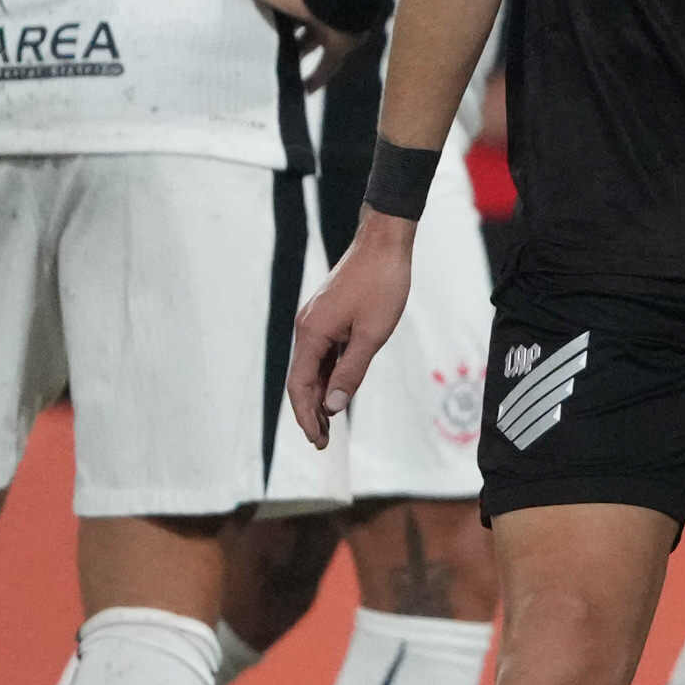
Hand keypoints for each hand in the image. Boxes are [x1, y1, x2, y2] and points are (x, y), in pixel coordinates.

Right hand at [193, 0, 365, 88]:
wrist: (336, 5)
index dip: (258, 6)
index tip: (240, 16)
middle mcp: (306, 10)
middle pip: (289, 24)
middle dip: (276, 34)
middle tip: (252, 50)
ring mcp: (323, 30)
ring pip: (307, 44)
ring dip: (294, 56)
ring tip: (271, 72)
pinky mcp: (336, 48)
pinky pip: (325, 67)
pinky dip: (315, 79)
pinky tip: (300, 92)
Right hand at [284, 216, 414, 447]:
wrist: (384, 242)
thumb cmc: (382, 284)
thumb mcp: (372, 334)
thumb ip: (351, 371)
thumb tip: (332, 406)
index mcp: (312, 333)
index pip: (300, 386)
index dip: (306, 416)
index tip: (318, 440)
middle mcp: (308, 328)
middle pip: (302, 379)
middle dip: (311, 412)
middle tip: (323, 441)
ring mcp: (317, 321)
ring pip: (313, 367)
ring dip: (320, 396)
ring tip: (330, 424)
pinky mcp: (329, 315)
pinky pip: (325, 353)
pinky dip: (329, 375)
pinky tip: (338, 391)